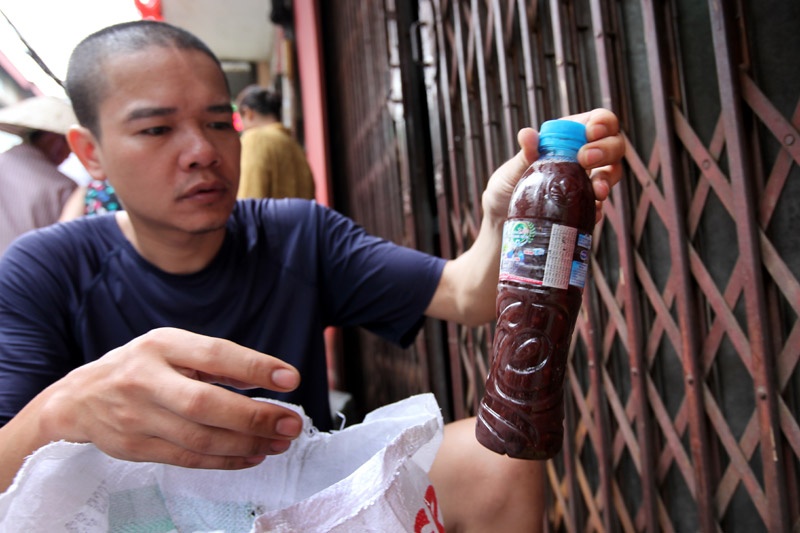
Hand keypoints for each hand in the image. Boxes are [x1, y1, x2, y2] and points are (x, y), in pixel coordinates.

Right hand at [40, 327, 302, 469]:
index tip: (290, 378)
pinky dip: (225, 460)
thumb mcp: (172, 347)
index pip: (214, 354)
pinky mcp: (135, 447)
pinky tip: (251, 455)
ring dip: (247, 443)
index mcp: (161, 345)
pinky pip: (188, 459)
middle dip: (255, 417)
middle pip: (206, 404)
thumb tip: (269, 376)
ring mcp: (137, 417)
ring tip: (279, 441)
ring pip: (200, 438)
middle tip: (291, 423)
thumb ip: (214, 360)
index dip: (254, 368)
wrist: (79, 399)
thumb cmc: (139, 367)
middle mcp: (146, 380)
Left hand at [482, 108, 624, 224]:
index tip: (590, 133)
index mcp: (567, 138)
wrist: (502, 221)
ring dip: (608, 179)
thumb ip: (525, 154)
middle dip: (607, 149)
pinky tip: (590, 212)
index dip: (602, 123)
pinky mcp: (584, 207)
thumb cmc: (506, 188)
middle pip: (614, 144)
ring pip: (612, 172)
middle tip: (585, 159)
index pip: (597, 120)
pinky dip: (597, 208)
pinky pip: (600, 205)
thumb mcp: (511, 170)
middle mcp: (582, 157)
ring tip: (597, 190)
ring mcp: (586, 182)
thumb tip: (528, 135)